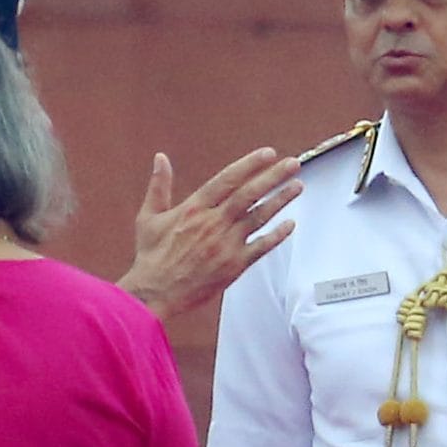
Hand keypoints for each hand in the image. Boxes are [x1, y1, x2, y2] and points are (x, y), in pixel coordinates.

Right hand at [120, 148, 303, 319]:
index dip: (250, 165)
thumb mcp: (149, 216)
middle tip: (292, 164)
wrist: (155, 292)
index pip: (227, 180)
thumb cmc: (152, 256)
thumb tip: (160, 158)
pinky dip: (277, 235)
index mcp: (194, 208)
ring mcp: (226, 244)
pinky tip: (291, 224)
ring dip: (280, 200)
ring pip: (259, 217)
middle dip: (273, 177)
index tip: (268, 154)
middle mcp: (213, 223)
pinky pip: (261, 247)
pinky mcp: (234, 266)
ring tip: (297, 186)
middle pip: (249, 194)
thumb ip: (158, 185)